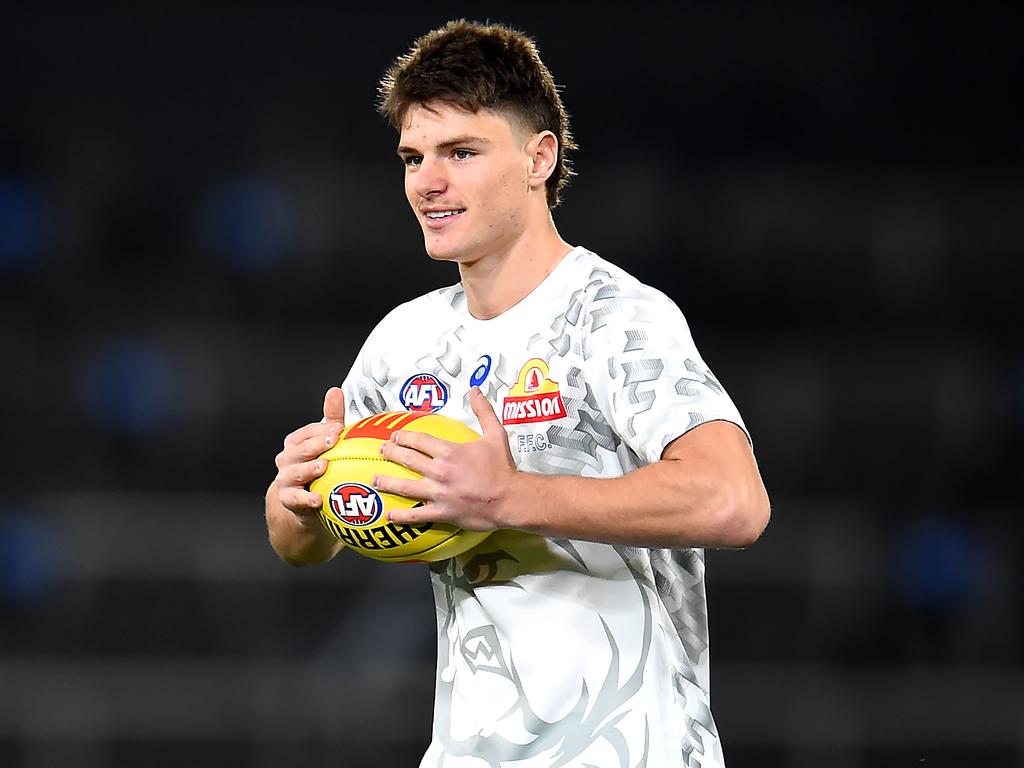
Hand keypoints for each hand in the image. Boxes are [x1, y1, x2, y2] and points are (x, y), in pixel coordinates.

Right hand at [273, 387, 345, 522]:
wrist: (303, 503)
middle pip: (300, 450)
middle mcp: (287, 459)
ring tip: (324, 466)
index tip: (338, 428)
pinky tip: (319, 499)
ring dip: (309, 469)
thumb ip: (332, 419)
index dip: (322, 430)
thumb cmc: (318, 469)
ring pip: (295, 472)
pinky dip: (306, 500)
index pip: (308, 432)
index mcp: (296, 443)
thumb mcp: (326, 444)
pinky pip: (296, 499)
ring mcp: (285, 479)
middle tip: (333, 441)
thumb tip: (335, 392)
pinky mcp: (288, 500)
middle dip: (316, 444)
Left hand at [375, 388, 517, 530]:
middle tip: (382, 450)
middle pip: (408, 459)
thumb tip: (475, 391)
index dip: (404, 437)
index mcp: (449, 451)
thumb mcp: (495, 435)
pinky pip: (417, 515)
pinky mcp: (442, 512)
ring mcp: (439, 493)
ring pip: (406, 486)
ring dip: (388, 482)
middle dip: (392, 453)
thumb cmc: (503, 468)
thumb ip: (483, 411)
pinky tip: (389, 515)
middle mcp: (440, 471)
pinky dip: (401, 516)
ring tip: (375, 479)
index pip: (419, 441)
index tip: (395, 435)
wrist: (511, 498)